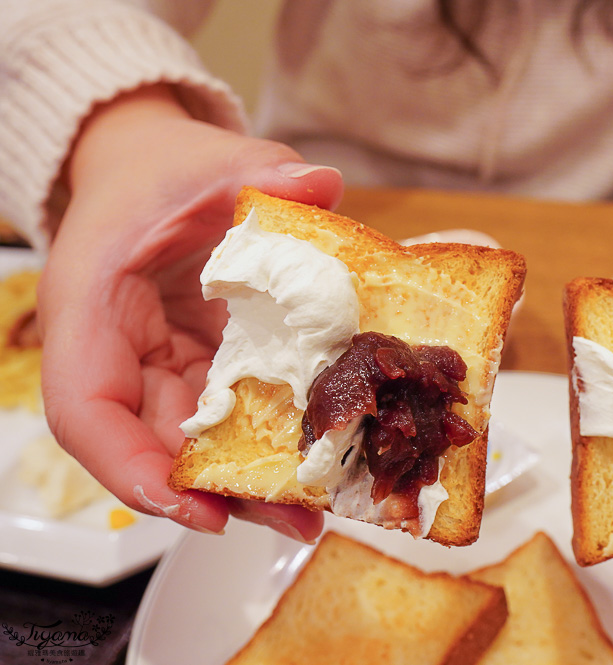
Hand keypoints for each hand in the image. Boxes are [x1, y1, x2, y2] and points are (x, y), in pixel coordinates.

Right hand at [38, 85, 342, 540]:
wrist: (152, 173)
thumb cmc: (158, 173)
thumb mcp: (208, 161)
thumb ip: (259, 169)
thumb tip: (319, 185)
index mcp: (91, 309)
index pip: (88, 411)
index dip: (134, 470)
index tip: (199, 505)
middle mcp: (120, 354)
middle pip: (151, 446)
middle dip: (219, 491)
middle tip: (296, 515)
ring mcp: (161, 366)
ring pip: (195, 442)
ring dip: (252, 477)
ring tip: (321, 501)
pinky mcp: (201, 367)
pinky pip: (230, 414)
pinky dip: (270, 436)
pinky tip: (324, 449)